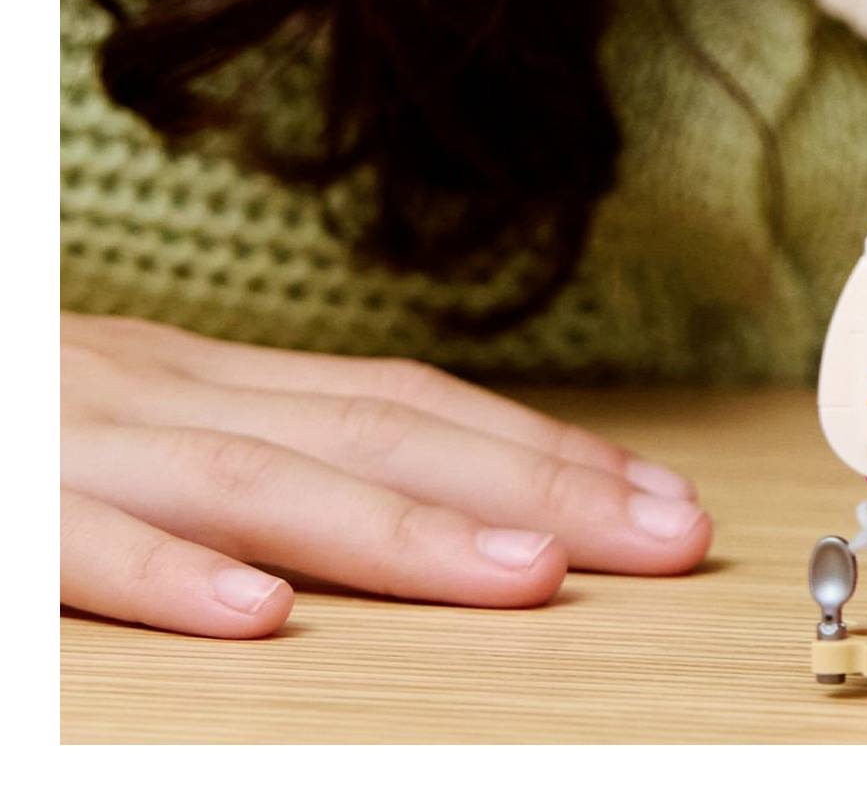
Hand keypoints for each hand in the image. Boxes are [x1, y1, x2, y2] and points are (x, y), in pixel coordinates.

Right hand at [61, 313, 712, 637]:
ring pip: (255, 485)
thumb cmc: (9, 420)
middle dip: (537, 487)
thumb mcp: (115, 429)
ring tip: (528, 580)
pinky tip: (259, 620)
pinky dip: (167, 579)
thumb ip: (235, 458)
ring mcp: (60, 438)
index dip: (542, 449)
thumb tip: (390, 519)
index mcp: (192, 381)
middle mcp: (147, 391)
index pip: (403, 405)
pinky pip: (70, 544)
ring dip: (403, 533)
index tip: (660, 502)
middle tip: (667, 539)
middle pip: (373, 434)